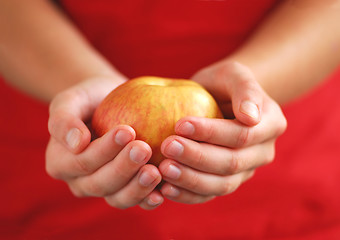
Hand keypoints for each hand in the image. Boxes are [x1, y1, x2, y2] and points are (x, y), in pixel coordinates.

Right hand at [46, 77, 162, 209]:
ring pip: (117, 197)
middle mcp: (80, 182)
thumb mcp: (70, 100)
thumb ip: (64, 120)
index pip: (82, 162)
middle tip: (144, 149)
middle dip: (124, 168)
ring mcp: (104, 189)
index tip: (127, 131)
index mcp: (60, 163)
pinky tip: (162, 192)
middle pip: (101, 183)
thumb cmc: (89, 99)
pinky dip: (147, 199)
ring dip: (137, 187)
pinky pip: (135, 200)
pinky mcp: (125, 191)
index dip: (104, 150)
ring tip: (155, 172)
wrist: (109, 103)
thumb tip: (76, 144)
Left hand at [158, 61, 286, 203]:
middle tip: (166, 147)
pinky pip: (209, 195)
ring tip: (163, 170)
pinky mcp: (226, 182)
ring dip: (190, 180)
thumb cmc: (224, 83)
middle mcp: (262, 153)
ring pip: (221, 185)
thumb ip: (245, 90)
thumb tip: (250, 117)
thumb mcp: (234, 73)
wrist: (219, 100)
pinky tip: (165, 189)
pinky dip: (187, 195)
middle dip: (197, 157)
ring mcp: (245, 171)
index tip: (180, 124)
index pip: (242, 135)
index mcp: (271, 125)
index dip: (211, 133)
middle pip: (231, 163)